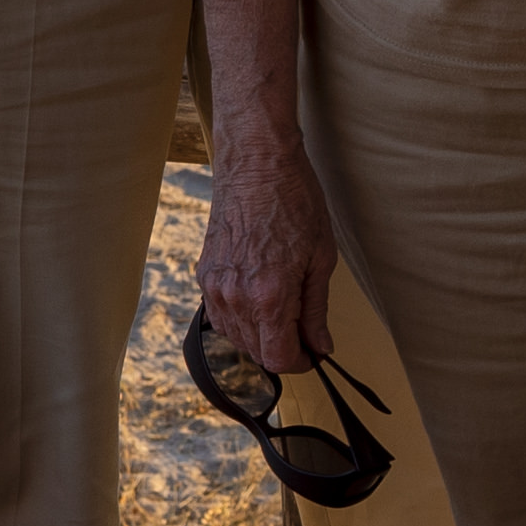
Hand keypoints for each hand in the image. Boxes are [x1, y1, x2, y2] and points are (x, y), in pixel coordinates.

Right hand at [204, 136, 341, 374]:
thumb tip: (321, 345)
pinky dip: (242, 318)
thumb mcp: (321, 257)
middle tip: (307, 331)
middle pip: (256, 351)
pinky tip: (261, 300)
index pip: (276, 357)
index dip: (298, 363)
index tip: (313, 355)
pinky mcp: (204, 274)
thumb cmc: (295, 201)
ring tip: (287, 310)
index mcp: (268, 295)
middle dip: (283, 349)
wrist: (257, 163)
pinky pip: (221, 315)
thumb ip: (317, 309)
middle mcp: (235, 296)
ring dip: (261, 335)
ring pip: (236, 337)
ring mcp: (214, 286)